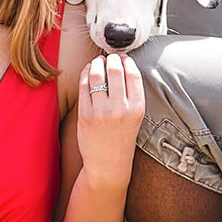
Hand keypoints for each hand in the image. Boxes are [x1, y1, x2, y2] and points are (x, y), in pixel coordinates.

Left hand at [76, 54, 145, 185]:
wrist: (109, 163)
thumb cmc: (122, 138)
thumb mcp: (135, 117)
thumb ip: (131, 95)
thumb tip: (122, 66)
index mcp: (137, 108)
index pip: (133, 75)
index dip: (126, 61)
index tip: (122, 58)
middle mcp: (121, 109)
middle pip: (115, 71)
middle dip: (111, 59)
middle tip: (109, 57)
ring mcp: (101, 111)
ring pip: (97, 75)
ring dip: (96, 64)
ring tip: (98, 62)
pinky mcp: (85, 114)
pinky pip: (84, 86)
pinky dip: (85, 74)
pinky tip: (88, 72)